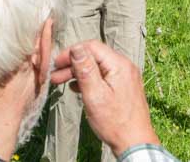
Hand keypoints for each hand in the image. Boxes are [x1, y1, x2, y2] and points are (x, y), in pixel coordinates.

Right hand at [50, 40, 158, 156]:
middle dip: (73, 64)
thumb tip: (76, 47)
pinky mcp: (123, 86)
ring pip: (98, 67)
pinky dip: (89, 80)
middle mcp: (124, 66)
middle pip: (94, 56)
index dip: (72, 52)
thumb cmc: (115, 122)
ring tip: (60, 82)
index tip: (56, 63)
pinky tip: (77, 88)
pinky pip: (103, 76)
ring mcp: (125, 76)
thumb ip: (85, 70)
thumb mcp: (95, 95)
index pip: (92, 47)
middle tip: (55, 76)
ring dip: (79, 73)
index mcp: (119, 64)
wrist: (134, 142)